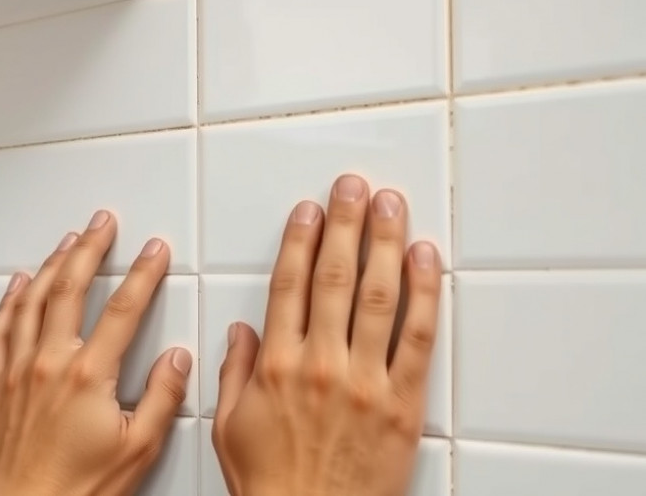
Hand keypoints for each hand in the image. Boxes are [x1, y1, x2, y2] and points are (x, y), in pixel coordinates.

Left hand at [0, 211, 192, 495]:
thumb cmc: (78, 489)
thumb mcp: (139, 448)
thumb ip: (161, 398)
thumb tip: (178, 359)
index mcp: (88, 375)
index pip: (124, 309)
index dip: (143, 273)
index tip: (155, 250)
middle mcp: (50, 363)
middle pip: (71, 289)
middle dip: (90, 249)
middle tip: (103, 223)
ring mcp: (19, 370)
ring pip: (33, 300)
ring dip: (53, 264)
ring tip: (68, 241)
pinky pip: (0, 329)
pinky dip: (10, 301)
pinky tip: (19, 284)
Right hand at [212, 175, 442, 495]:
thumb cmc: (271, 483)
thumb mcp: (229, 426)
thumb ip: (234, 371)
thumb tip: (241, 330)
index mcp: (277, 365)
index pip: (289, 284)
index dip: (299, 239)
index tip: (308, 210)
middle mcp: (321, 363)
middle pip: (335, 276)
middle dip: (345, 223)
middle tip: (351, 187)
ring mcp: (365, 380)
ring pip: (378, 295)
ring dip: (385, 241)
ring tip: (390, 204)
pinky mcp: (402, 402)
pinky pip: (416, 336)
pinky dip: (423, 292)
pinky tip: (424, 259)